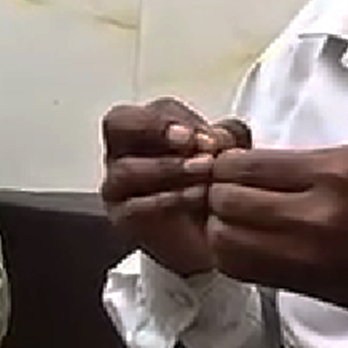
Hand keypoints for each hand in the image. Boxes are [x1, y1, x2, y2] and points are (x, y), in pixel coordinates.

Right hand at [100, 98, 252, 276]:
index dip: (176, 118)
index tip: (208, 136)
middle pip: (118, 124)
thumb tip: (217, 138)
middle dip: (155, 128)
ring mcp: (118, 186)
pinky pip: (135, 206)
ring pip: (126, 168)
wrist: (212, 239)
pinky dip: (168, 199)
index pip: (150, 108)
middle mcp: (124, 152)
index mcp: (148, 129)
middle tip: (193, 144)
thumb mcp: (230, 153)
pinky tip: (198, 197)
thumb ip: (225, 136)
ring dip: (168, 167)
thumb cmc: (213, 188)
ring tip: (204, 172)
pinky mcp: (122, 218)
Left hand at [200, 145, 347, 312]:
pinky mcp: (296, 283)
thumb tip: (240, 162)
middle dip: (216, 192)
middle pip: (226, 201)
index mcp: (333, 174)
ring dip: (219, 225)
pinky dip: (230, 252)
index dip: (225, 164)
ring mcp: (302, 255)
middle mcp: (314, 215)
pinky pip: (238, 267)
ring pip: (224, 239)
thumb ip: (297, 161)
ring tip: (234, 218)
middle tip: (226, 191)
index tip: (228, 166)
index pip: (247, 166)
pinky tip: (244, 241)